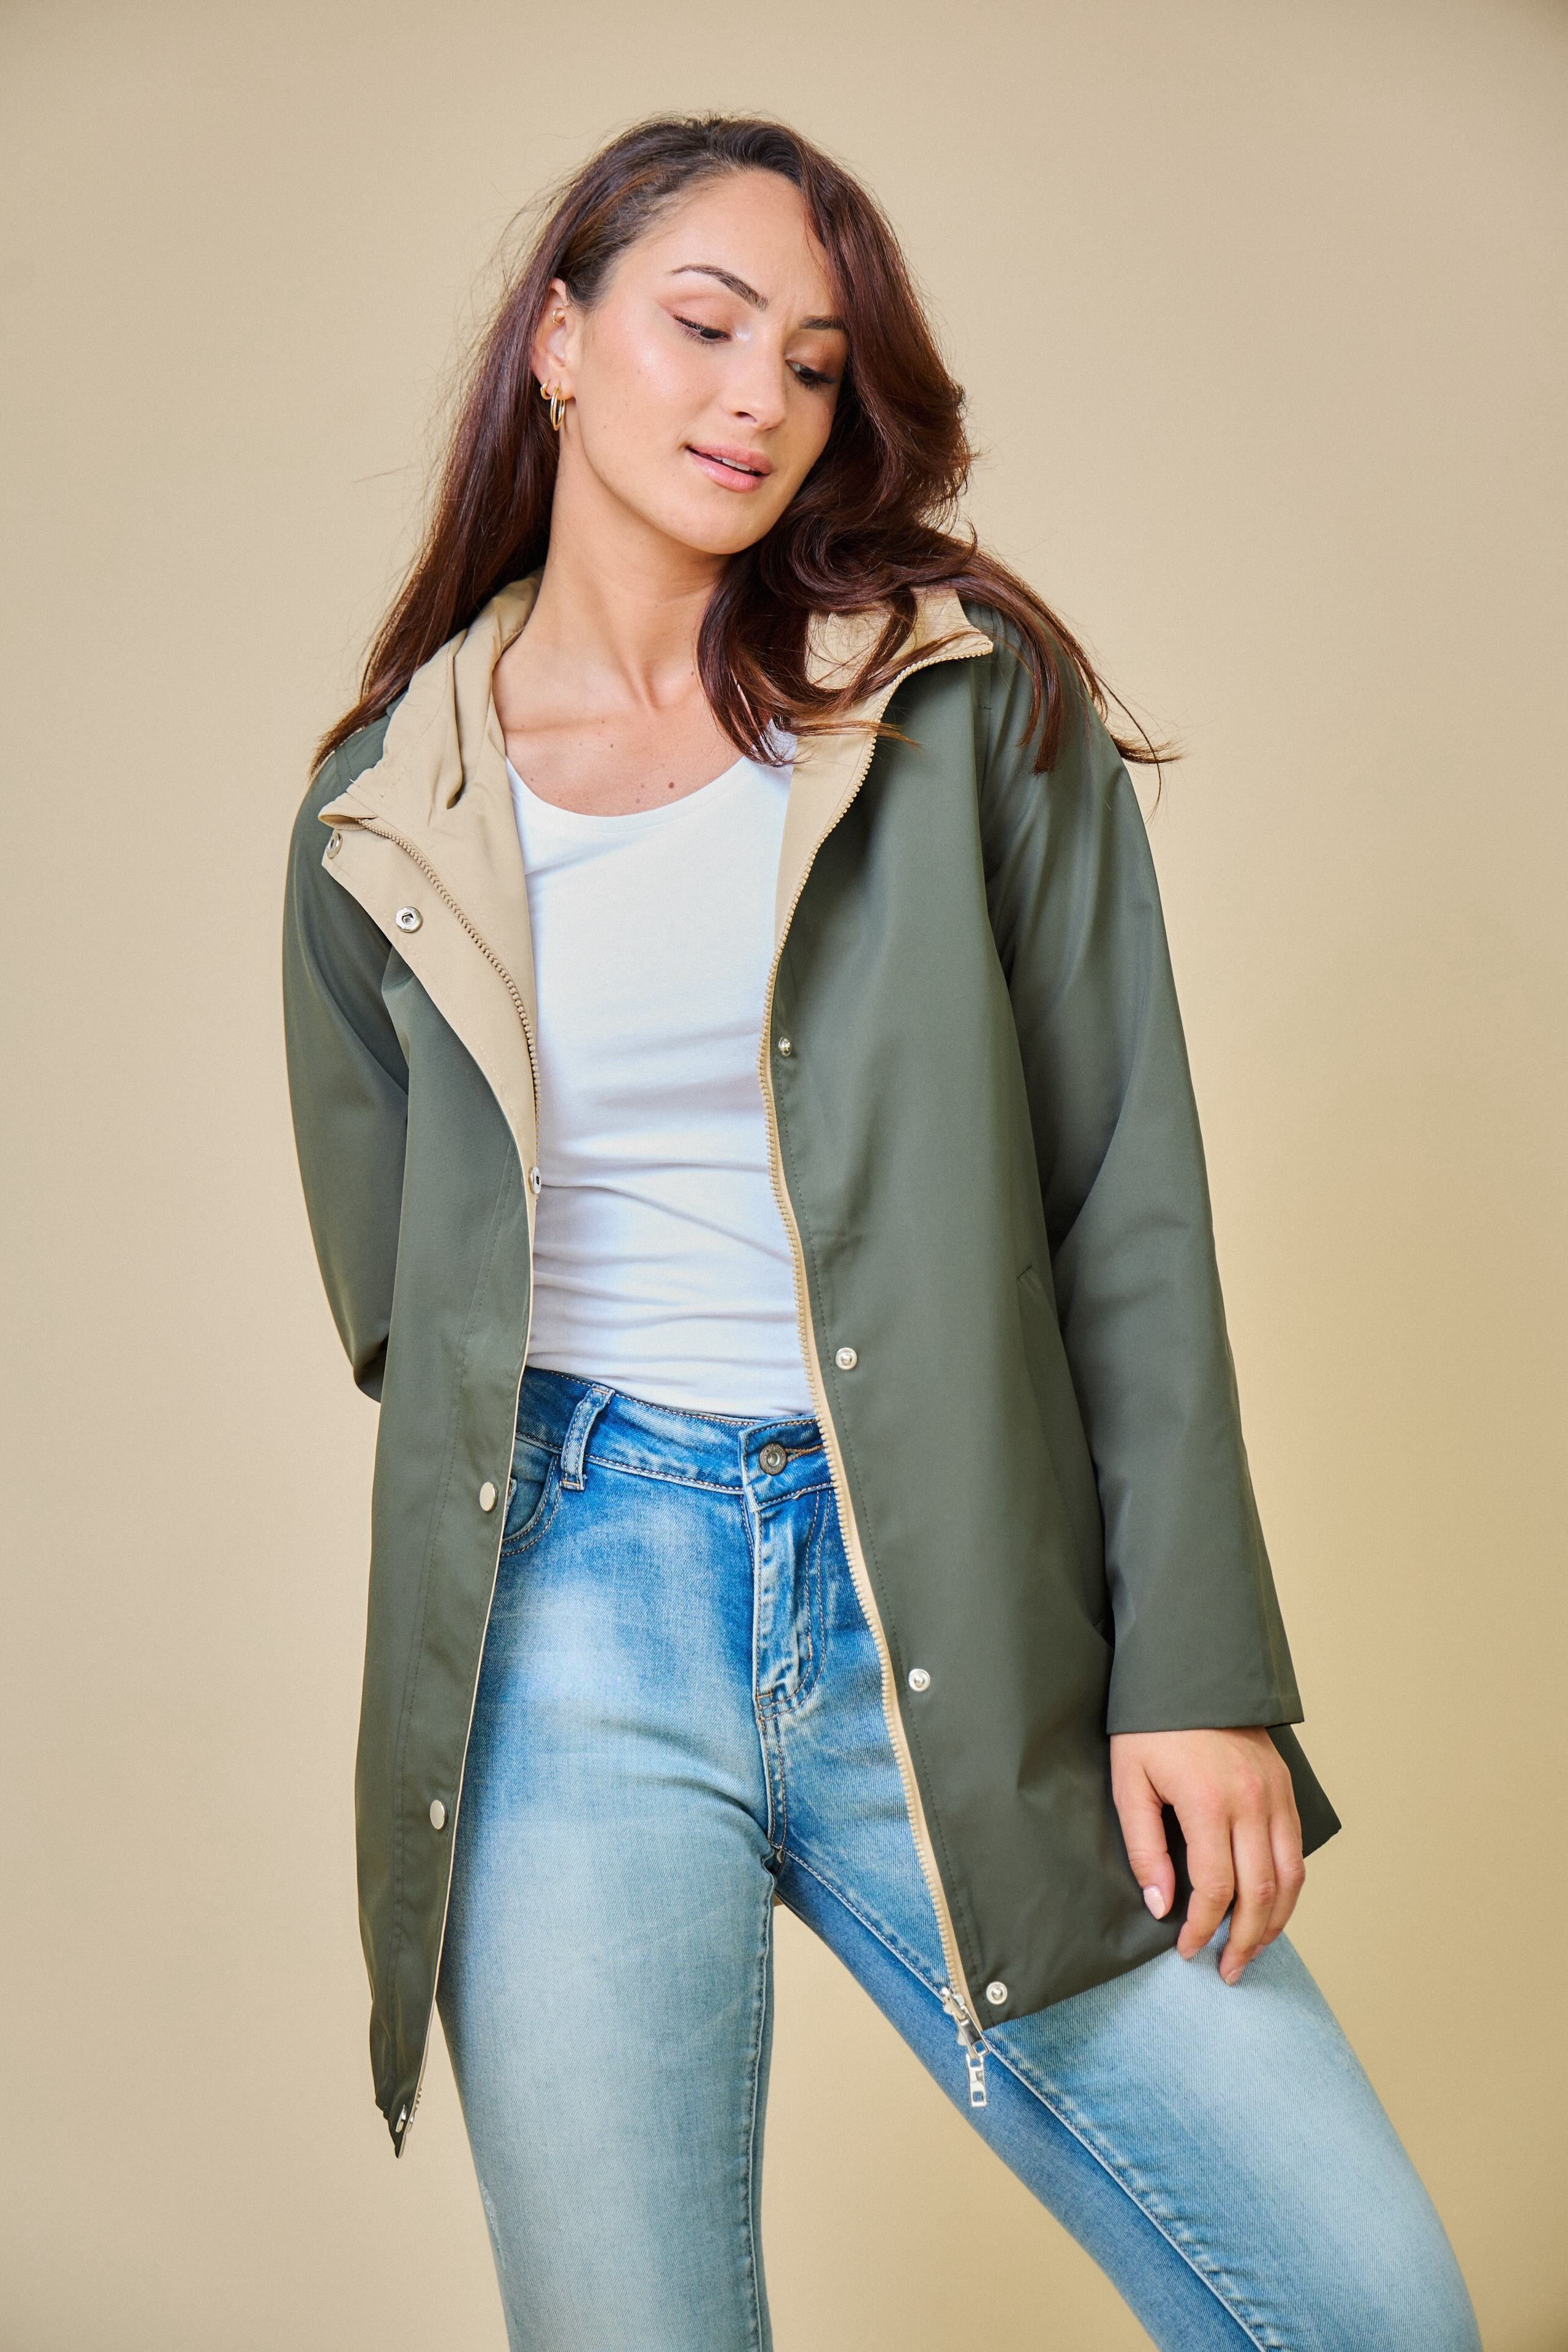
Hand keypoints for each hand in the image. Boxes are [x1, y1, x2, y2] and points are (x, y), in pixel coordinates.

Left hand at [1110, 1726, 1305, 1984]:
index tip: (1187, 1950)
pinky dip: (1289, 1888)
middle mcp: (1251, 1802)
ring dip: (1275, 1924)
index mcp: (1208, 1802)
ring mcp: (1275, 1795)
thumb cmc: (1151, 1724)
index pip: (1215, 1888)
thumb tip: (1161, 1906)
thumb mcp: (1130, 1781)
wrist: (1191, 1668)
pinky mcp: (1286, 1787)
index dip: (1202, 1928)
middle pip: (1261, 1894)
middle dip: (1245, 1941)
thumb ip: (1144, 1847)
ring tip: (1252, 1951)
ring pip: (1289, 1878)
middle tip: (1227, 1970)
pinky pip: (1296, 1851)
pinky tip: (1272, 1908)